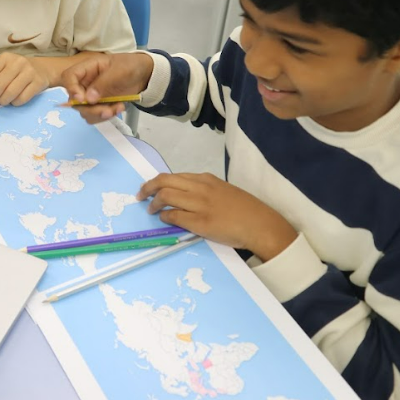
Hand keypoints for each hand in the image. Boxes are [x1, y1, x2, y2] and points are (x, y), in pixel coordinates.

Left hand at [0, 53, 49, 106]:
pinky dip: (15, 103)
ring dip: (3, 101)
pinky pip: (22, 98)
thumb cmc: (16, 71)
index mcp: (4, 58)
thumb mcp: (1, 69)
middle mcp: (17, 62)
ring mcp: (29, 72)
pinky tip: (14, 100)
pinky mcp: (38, 82)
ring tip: (3, 101)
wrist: (41, 69)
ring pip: (10, 93)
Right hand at [60, 53, 153, 123]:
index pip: (69, 77)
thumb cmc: (130, 66)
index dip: (71, 89)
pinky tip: (118, 108)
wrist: (144, 75)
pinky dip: (105, 116)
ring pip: (84, 111)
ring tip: (117, 108)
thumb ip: (103, 83)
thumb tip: (88, 99)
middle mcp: (85, 83)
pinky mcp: (99, 105)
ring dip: (99, 114)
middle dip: (90, 109)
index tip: (82, 99)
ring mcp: (91, 95)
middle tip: (106, 111)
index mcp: (87, 69)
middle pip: (74, 100)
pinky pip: (94, 116)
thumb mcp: (119, 70)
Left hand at [138, 173, 297, 260]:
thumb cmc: (244, 209)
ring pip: (166, 196)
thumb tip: (183, 196)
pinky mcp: (200, 222)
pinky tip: (163, 219)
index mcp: (206, 179)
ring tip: (150, 210)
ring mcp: (199, 204)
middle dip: (147, 188)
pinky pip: (174, 216)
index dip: (157, 181)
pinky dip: (164, 216)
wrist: (259, 224)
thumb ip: (203, 190)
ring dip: (153, 203)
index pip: (174, 176)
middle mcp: (200, 188)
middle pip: (164, 181)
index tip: (149, 187)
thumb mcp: (223, 190)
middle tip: (140, 196)